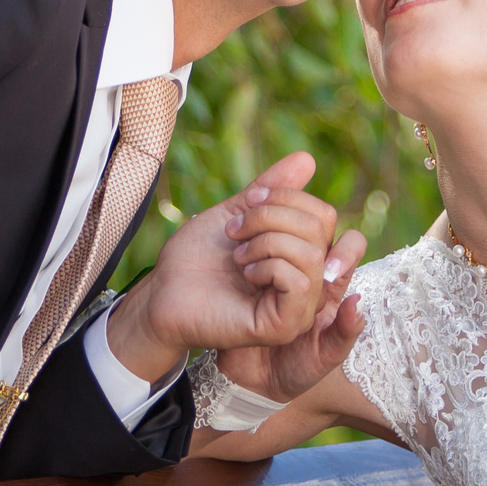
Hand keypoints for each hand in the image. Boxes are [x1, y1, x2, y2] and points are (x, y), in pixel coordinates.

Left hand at [106, 151, 360, 383]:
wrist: (163, 292)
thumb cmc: (197, 257)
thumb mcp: (238, 213)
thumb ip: (273, 190)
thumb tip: (307, 158)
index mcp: (301, 257)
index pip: (323, 216)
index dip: (287, 197)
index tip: (248, 201)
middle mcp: (308, 283)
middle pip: (320, 229)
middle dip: (271, 216)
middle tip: (234, 230)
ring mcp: (300, 309)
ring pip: (312, 254)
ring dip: (266, 241)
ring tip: (238, 254)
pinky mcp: (285, 327)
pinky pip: (299, 282)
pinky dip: (269, 266)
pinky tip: (246, 273)